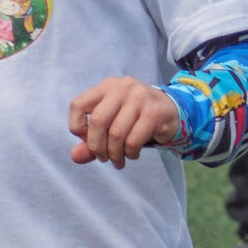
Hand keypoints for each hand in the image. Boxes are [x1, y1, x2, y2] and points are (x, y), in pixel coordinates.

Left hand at [69, 77, 184, 166]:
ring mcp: (140, 98)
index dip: (77, 127)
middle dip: (96, 146)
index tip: (87, 140)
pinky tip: (132, 154)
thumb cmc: (135, 117)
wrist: (172, 110)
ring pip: (116, 133)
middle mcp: (122, 87)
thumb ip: (91, 139)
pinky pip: (133, 140)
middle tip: (103, 158)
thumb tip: (75, 157)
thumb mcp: (111, 123)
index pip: (78, 105)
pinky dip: (130, 153)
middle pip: (97, 121)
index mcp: (106, 86)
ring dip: (115, 154)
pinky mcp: (154, 113)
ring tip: (118, 160)